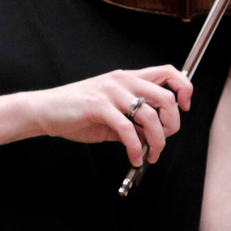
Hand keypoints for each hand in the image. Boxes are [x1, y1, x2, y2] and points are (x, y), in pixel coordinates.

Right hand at [31, 65, 191, 167]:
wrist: (46, 110)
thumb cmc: (78, 112)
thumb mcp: (112, 113)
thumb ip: (134, 121)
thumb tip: (154, 138)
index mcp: (128, 78)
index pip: (168, 72)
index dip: (184, 88)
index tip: (184, 108)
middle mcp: (123, 80)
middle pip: (166, 97)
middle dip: (172, 124)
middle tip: (164, 140)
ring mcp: (111, 92)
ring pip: (150, 116)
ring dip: (157, 142)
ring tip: (149, 155)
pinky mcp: (99, 107)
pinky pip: (128, 130)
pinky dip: (136, 149)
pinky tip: (134, 157)